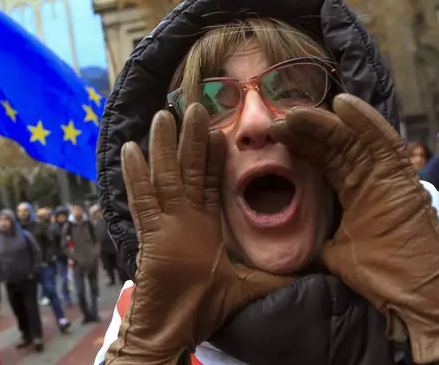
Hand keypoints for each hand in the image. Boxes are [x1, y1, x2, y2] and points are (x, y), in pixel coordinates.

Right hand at [106, 104, 290, 363]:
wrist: (173, 332)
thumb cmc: (203, 311)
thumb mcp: (249, 288)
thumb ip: (274, 277)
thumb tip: (307, 275)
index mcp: (204, 226)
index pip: (209, 182)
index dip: (214, 157)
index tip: (221, 131)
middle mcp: (182, 219)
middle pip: (186, 171)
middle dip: (190, 140)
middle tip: (194, 107)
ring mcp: (164, 224)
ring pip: (164, 177)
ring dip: (164, 147)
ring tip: (164, 115)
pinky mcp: (150, 235)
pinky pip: (142, 199)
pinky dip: (136, 175)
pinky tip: (131, 150)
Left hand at [269, 94, 438, 363]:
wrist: (419, 298)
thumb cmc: (384, 278)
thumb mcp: (337, 255)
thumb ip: (323, 239)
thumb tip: (302, 241)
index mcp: (356, 192)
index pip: (326, 159)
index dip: (303, 144)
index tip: (277, 134)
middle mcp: (372, 178)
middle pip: (336, 144)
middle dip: (307, 130)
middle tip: (278, 119)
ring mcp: (388, 176)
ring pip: (353, 139)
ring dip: (324, 123)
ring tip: (295, 111)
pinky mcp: (403, 179)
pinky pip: (383, 142)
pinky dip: (365, 121)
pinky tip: (342, 103)